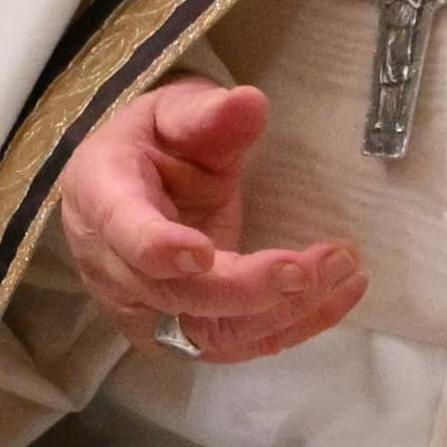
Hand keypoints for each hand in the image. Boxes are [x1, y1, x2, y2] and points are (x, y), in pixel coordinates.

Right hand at [53, 80, 363, 362]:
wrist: (132, 184)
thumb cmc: (152, 143)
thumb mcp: (174, 112)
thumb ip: (206, 113)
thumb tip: (250, 103)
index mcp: (103, 198)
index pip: (124, 233)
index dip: (159, 249)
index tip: (204, 251)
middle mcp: (114, 267)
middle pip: (176, 296)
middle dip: (248, 287)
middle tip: (311, 266)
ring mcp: (145, 308)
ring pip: (209, 334)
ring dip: (282, 312)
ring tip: (343, 274)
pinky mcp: (179, 331)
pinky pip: (235, 343)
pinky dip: (292, 325)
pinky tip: (340, 295)